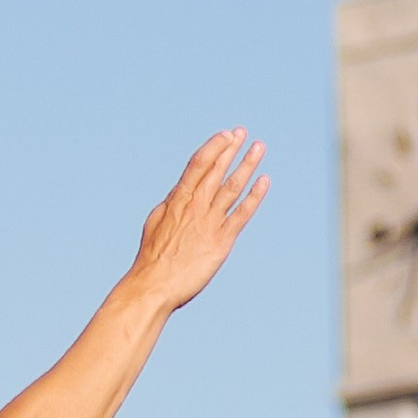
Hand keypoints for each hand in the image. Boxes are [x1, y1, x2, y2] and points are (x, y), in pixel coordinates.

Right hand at [130, 129, 268, 311]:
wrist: (154, 285)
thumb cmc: (152, 258)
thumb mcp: (156, 223)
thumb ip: (171, 205)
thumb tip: (179, 191)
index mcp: (177, 200)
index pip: (198, 165)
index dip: (214, 147)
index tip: (225, 135)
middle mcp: (194, 207)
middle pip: (216, 170)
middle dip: (231, 149)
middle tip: (243, 132)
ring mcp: (209, 222)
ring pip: (231, 187)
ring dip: (246, 165)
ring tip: (259, 148)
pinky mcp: (221, 241)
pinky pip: (242, 214)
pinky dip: (253, 196)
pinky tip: (264, 181)